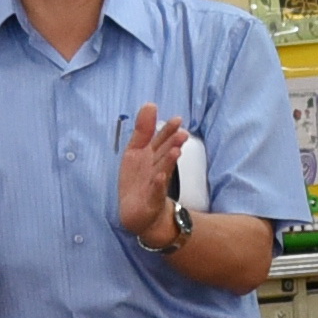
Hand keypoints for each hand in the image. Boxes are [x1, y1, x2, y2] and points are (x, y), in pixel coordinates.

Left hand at [114, 106, 191, 251]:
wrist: (140, 213)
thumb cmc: (139, 180)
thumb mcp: (135, 151)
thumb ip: (143, 130)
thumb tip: (150, 104)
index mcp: (152, 155)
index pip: (161, 140)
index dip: (168, 130)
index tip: (178, 119)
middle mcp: (157, 168)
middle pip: (165, 154)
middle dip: (173, 144)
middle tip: (182, 134)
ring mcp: (155, 184)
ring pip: (163, 170)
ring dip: (169, 161)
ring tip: (176, 150)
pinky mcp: (151, 200)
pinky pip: (155, 191)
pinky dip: (157, 184)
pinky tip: (159, 177)